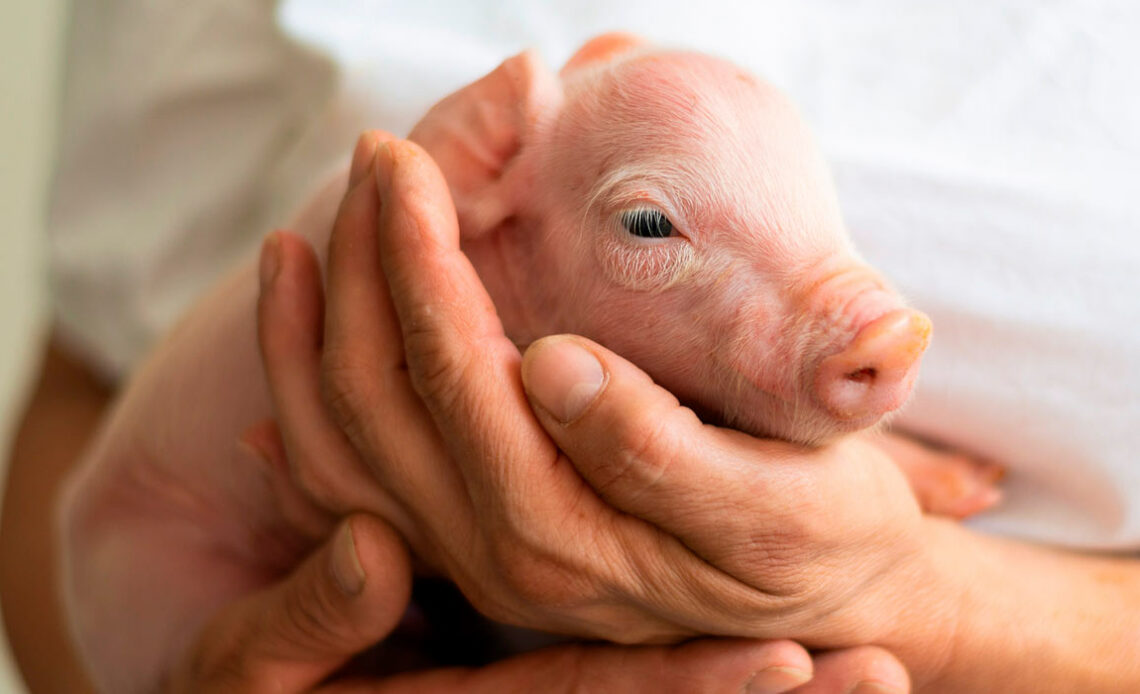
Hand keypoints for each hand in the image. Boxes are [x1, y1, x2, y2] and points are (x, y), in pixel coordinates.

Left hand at [255, 132, 913, 692]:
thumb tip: (553, 364)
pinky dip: (308, 410)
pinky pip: (354, 483)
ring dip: (310, 332)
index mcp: (565, 538)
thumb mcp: (778, 503)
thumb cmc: (823, 534)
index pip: (459, 377)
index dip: (422, 262)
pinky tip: (293, 350)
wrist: (831, 599)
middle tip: (375, 161)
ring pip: (343, 441)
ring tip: (297, 240)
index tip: (409, 165)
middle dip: (366, 265)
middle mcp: (496, 557)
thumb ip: (658, 450)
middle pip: (380, 397)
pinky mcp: (474, 547)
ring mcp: (473, 558)